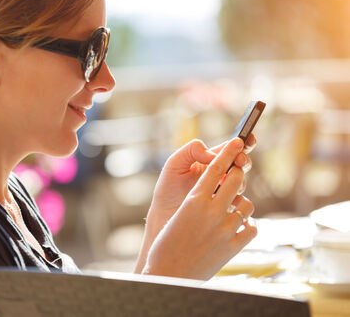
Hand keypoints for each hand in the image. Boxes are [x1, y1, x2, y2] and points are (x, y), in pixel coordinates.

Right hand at [142, 138, 256, 279]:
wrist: (168, 275)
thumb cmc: (165, 246)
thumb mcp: (179, 216)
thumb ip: (198, 203)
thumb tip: (213, 192)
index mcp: (194, 200)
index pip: (216, 168)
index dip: (228, 151)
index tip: (238, 141)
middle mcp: (212, 211)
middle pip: (236, 180)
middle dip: (238, 174)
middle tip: (235, 176)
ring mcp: (226, 229)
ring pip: (247, 204)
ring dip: (242, 204)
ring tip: (232, 210)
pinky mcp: (234, 247)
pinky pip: (252, 227)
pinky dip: (247, 225)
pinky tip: (238, 227)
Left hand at [147, 134, 255, 223]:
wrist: (163, 215)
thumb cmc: (167, 188)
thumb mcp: (174, 163)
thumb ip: (192, 150)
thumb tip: (213, 155)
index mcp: (210, 160)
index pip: (230, 148)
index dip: (242, 142)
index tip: (247, 139)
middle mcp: (220, 175)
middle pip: (241, 163)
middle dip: (243, 159)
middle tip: (239, 161)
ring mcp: (224, 192)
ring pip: (241, 182)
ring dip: (239, 179)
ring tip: (225, 181)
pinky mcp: (226, 209)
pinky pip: (239, 203)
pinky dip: (237, 199)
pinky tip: (227, 199)